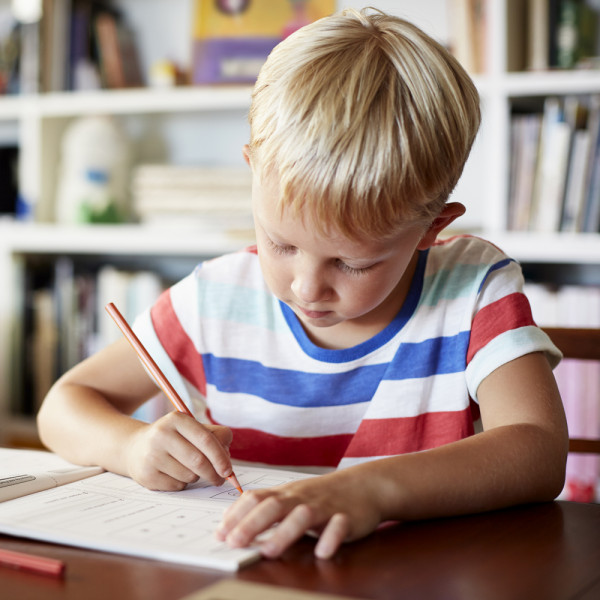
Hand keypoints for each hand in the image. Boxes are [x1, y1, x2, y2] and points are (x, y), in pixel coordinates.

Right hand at [124, 411, 232, 490]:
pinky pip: (177, 486)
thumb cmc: (174, 439)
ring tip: (188, 468)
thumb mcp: (192, 429)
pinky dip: (183, 483)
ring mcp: (152, 455)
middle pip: (199, 460)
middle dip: (214, 473)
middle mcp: (161, 434)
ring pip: (189, 475)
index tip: (228, 470)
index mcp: (176, 419)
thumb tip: (227, 457)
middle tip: (220, 479)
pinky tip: (174, 473)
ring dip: (197, 477)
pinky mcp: (146, 475)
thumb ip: (215, 436)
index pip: (205, 439)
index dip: (220, 457)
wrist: (136, 448)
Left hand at [215, 468, 383, 558]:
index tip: (219, 533)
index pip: (256, 498)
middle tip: (233, 543)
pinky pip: (339, 526)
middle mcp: (302, 498)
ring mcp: (325, 507)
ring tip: (268, 551)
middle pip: (274, 506)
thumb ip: (265, 508)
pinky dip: (330, 538)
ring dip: (285, 533)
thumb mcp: (292, 497)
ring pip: (303, 516)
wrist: (364, 485)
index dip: (236, 515)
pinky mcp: (348, 518)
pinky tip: (321, 552)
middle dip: (251, 524)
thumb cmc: (321, 495)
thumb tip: (230, 525)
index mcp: (286, 494)